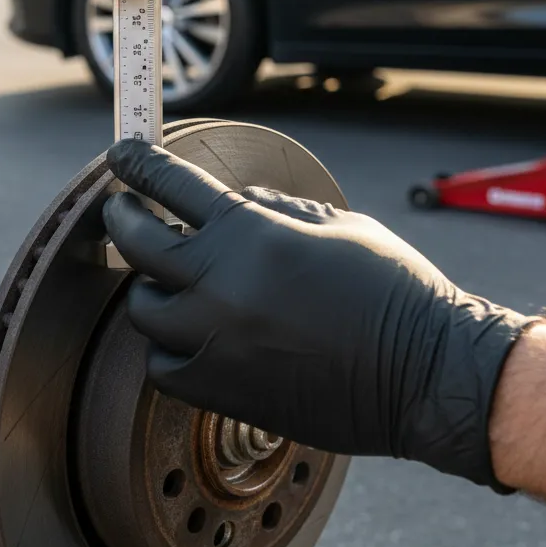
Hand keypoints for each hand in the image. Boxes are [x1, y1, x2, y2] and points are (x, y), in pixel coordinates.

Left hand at [102, 140, 531, 491]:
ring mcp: (213, 342)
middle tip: (122, 210)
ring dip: (151, 287)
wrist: (424, 374)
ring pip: (143, 309)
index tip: (122, 155)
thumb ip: (271, 210)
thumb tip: (232, 204)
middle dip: (121, 217)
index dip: (139, 165)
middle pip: (135, 244)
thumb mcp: (335, 223)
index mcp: (250, 233)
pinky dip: (168, 346)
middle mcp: (219, 285)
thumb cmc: (392, 289)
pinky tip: (189, 335)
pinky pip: (162, 365)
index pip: (170, 185)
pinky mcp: (221, 391)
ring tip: (170, 280)